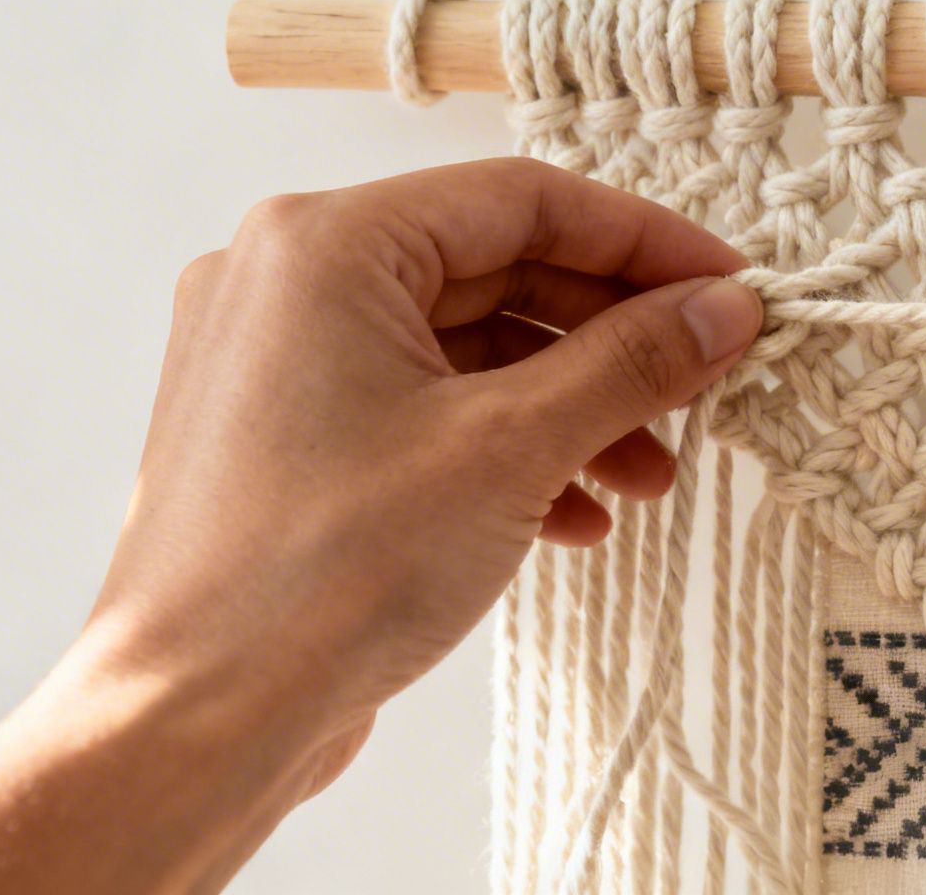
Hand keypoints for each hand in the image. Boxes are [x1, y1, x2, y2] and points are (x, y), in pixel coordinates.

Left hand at [0, 158, 762, 893]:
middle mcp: (290, 282)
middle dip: (612, 341)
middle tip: (705, 388)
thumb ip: (631, 362)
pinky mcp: (291, 443)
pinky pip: (426, 411)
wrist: (193, 724)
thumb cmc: (327, 570)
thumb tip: (728, 307)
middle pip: (500, 273)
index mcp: (326, 244)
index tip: (732, 288)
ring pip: (469, 352)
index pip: (524, 200)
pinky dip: (510, 449)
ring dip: (573, 406)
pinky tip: (575, 517)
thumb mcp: (511, 447)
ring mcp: (282, 365)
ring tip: (649, 479)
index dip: (646, 241)